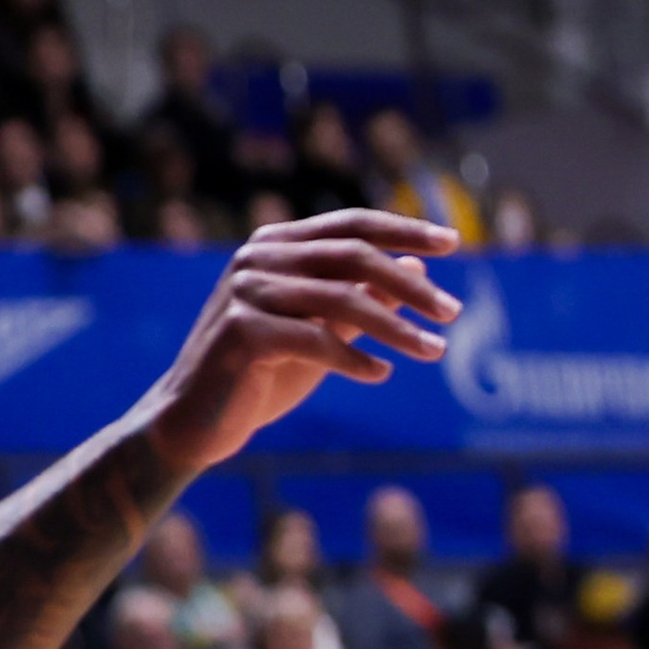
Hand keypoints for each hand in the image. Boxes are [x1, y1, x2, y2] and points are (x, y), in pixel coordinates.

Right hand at [140, 211, 460, 477]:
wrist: (194, 424)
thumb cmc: (262, 374)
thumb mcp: (323, 331)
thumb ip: (364, 299)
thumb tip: (420, 270)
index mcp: (277, 244)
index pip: (352, 224)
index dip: (404, 230)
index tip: (453, 242)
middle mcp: (258, 257)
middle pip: (353, 256)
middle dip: (410, 285)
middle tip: (453, 311)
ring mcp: (245, 291)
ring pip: (341, 300)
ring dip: (396, 328)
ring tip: (435, 351)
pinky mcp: (239, 332)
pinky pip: (314, 340)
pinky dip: (353, 358)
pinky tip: (381, 374)